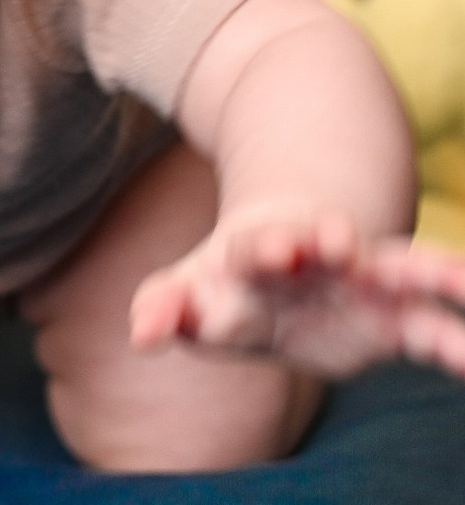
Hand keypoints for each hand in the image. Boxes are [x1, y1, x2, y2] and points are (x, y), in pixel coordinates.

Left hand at [130, 207, 464, 377]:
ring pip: (395, 267)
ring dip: (418, 270)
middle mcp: (311, 258)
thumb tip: (141, 335)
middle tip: (333, 238)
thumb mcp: (194, 293)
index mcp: (251, 254)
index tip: (274, 251)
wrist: (287, 259)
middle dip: (322, 241)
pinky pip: (431, 323)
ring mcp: (358, 279)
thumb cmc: (230, 284)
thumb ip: (167, 309)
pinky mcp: (394, 316)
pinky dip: (456, 336)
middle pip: (318, 245)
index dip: (261, 250)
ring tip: (454, 276)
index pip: (250, 249)